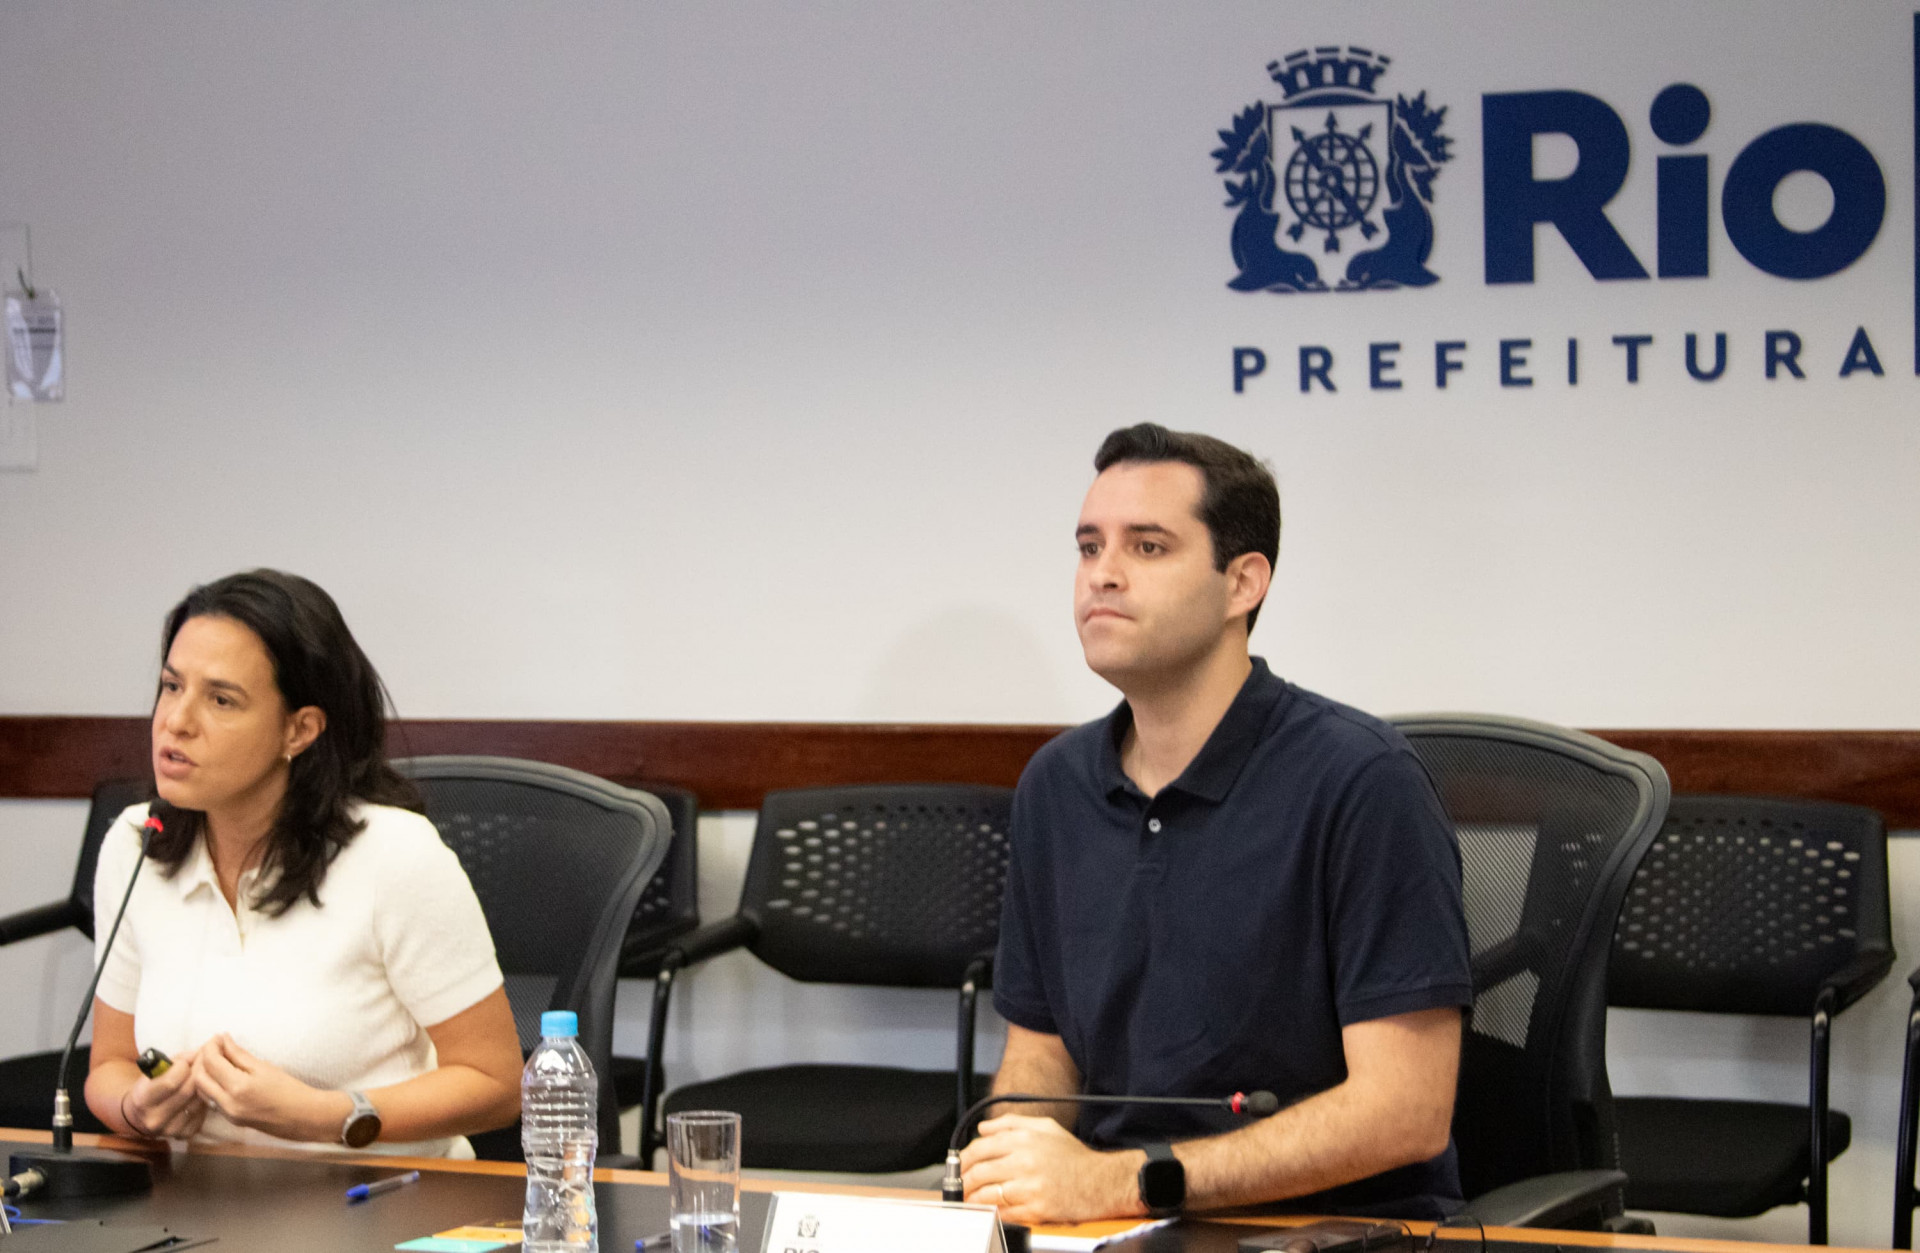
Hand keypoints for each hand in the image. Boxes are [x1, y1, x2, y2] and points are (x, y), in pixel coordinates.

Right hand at [120, 1046, 206, 1139]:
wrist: (140, 1116)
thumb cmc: (151, 1086)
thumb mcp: (155, 1071)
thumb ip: (177, 1060)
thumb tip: (199, 1053)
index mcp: (142, 1100)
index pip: (170, 1082)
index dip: (184, 1066)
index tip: (190, 1057)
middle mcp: (154, 1119)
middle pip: (187, 1091)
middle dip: (200, 1072)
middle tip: (209, 1060)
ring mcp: (170, 1130)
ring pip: (198, 1101)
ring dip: (206, 1085)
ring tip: (208, 1073)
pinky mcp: (184, 1134)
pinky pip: (202, 1113)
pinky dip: (205, 1100)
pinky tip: (203, 1092)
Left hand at [194, 1033, 349, 1142]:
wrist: (302, 1117)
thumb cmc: (289, 1089)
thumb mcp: (265, 1067)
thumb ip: (239, 1054)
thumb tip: (223, 1039)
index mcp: (238, 1087)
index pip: (211, 1062)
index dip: (211, 1046)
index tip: (218, 1037)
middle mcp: (227, 1103)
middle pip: (199, 1078)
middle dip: (202, 1059)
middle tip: (215, 1047)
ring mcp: (227, 1114)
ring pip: (202, 1090)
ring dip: (205, 1073)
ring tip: (219, 1059)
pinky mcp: (230, 1119)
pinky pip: (212, 1099)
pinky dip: (212, 1085)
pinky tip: (224, 1075)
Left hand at [956, 1113, 1143, 1225]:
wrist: (1103, 1182)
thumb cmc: (1075, 1157)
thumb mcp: (1046, 1128)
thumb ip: (1012, 1123)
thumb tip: (984, 1128)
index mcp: (1024, 1139)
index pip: (980, 1148)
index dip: (964, 1159)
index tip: (960, 1166)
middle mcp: (1024, 1161)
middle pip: (979, 1172)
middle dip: (964, 1181)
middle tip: (961, 1186)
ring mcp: (1030, 1186)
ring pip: (988, 1194)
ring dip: (974, 1199)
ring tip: (970, 1200)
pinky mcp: (1037, 1209)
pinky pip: (1005, 1213)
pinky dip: (993, 1213)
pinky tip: (990, 1211)